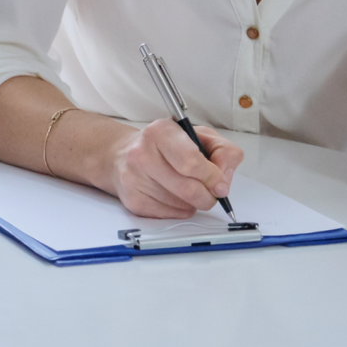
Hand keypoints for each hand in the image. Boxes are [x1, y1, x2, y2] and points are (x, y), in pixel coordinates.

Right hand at [108, 121, 243, 218]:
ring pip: (182, 205)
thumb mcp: (200, 136)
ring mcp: (134, 179)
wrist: (123, 155)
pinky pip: (170, 215)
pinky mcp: (133, 201)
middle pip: (189, 189)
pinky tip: (174, 195)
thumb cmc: (166, 145)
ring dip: (194, 202)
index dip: (212, 177)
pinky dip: (180, 209)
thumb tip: (223, 181)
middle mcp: (142, 154)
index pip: (191, 162)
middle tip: (211, 192)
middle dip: (208, 195)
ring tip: (188, 188)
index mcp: (161, 131)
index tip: (219, 183)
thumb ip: (223, 152)